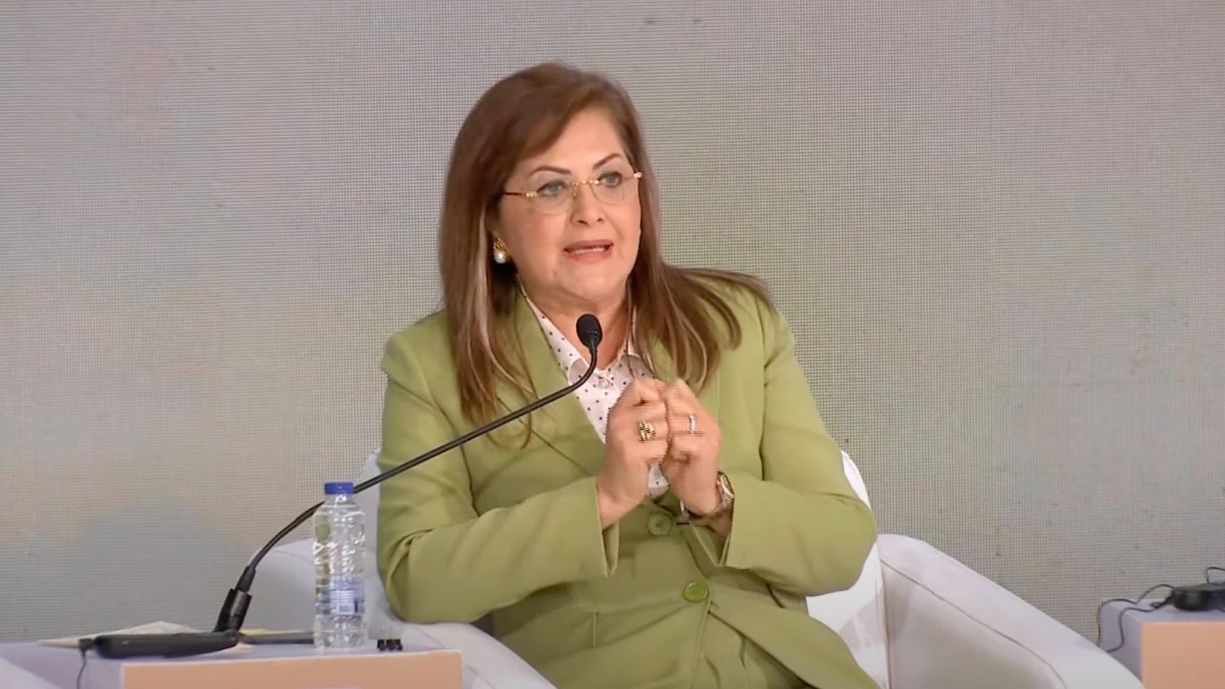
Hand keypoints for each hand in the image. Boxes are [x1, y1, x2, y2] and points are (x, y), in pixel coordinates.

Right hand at [596, 378, 667, 527]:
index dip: (656, 394)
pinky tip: (650, 459)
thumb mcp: (631, 426)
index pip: (641, 385)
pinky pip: (662, 445)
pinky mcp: (633, 453)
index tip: (658, 409)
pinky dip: (661, 454)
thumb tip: (669, 386)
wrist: (614, 487)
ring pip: (664, 425)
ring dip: (663, 439)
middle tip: (652, 437)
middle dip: (663, 422)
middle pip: (659, 405)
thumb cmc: (628, 454)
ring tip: (650, 448)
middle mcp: (618, 418)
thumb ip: (644, 407)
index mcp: (618, 409)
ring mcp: (624, 435)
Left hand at [658, 380, 722, 516]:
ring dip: (665, 434)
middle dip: (660, 416)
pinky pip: (681, 439)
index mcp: (698, 410)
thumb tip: (647, 394)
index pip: (677, 387)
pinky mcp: (707, 448)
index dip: (659, 398)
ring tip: (666, 447)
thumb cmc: (680, 463)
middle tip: (658, 434)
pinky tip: (672, 457)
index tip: (650, 414)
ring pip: (676, 419)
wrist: (695, 492)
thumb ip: (663, 416)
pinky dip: (672, 448)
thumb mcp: (669, 435)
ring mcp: (709, 431)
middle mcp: (706, 417)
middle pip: (675, 400)